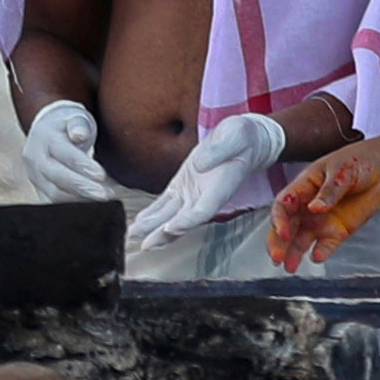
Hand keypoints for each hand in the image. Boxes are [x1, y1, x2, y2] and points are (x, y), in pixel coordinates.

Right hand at [19, 97, 117, 204]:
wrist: (45, 133)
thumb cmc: (67, 126)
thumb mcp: (74, 117)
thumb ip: (79, 124)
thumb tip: (79, 133)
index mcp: (45, 137)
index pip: (64, 153)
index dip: (83, 165)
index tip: (102, 175)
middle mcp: (36, 158)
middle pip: (57, 177)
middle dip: (83, 188)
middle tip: (105, 195)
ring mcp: (35, 176)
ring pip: (54, 194)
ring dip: (80, 199)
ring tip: (104, 198)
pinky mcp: (39, 189)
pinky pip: (54, 203)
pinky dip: (74, 205)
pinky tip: (93, 205)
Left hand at [128, 110, 285, 249]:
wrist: (245, 141)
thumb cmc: (243, 138)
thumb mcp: (236, 136)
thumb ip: (219, 150)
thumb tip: (199, 164)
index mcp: (220, 188)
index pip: (203, 210)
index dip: (188, 221)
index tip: (172, 226)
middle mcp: (205, 196)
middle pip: (183, 220)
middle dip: (163, 233)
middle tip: (145, 244)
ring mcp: (192, 192)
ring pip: (171, 215)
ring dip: (153, 227)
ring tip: (134, 236)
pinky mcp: (182, 185)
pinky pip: (166, 203)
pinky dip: (153, 213)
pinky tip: (140, 222)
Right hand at [266, 134, 379, 269]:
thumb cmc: (358, 161)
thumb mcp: (343, 171)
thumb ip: (330, 191)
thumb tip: (314, 208)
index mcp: (303, 187)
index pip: (283, 205)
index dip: (279, 220)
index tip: (283, 232)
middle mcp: (307, 207)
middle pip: (286, 227)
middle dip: (279, 243)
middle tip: (277, 258)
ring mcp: (321, 221)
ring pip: (301, 240)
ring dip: (294, 254)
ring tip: (290, 268)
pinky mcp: (337, 232)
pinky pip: (325, 246)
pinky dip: (320, 252)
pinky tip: (317, 257)